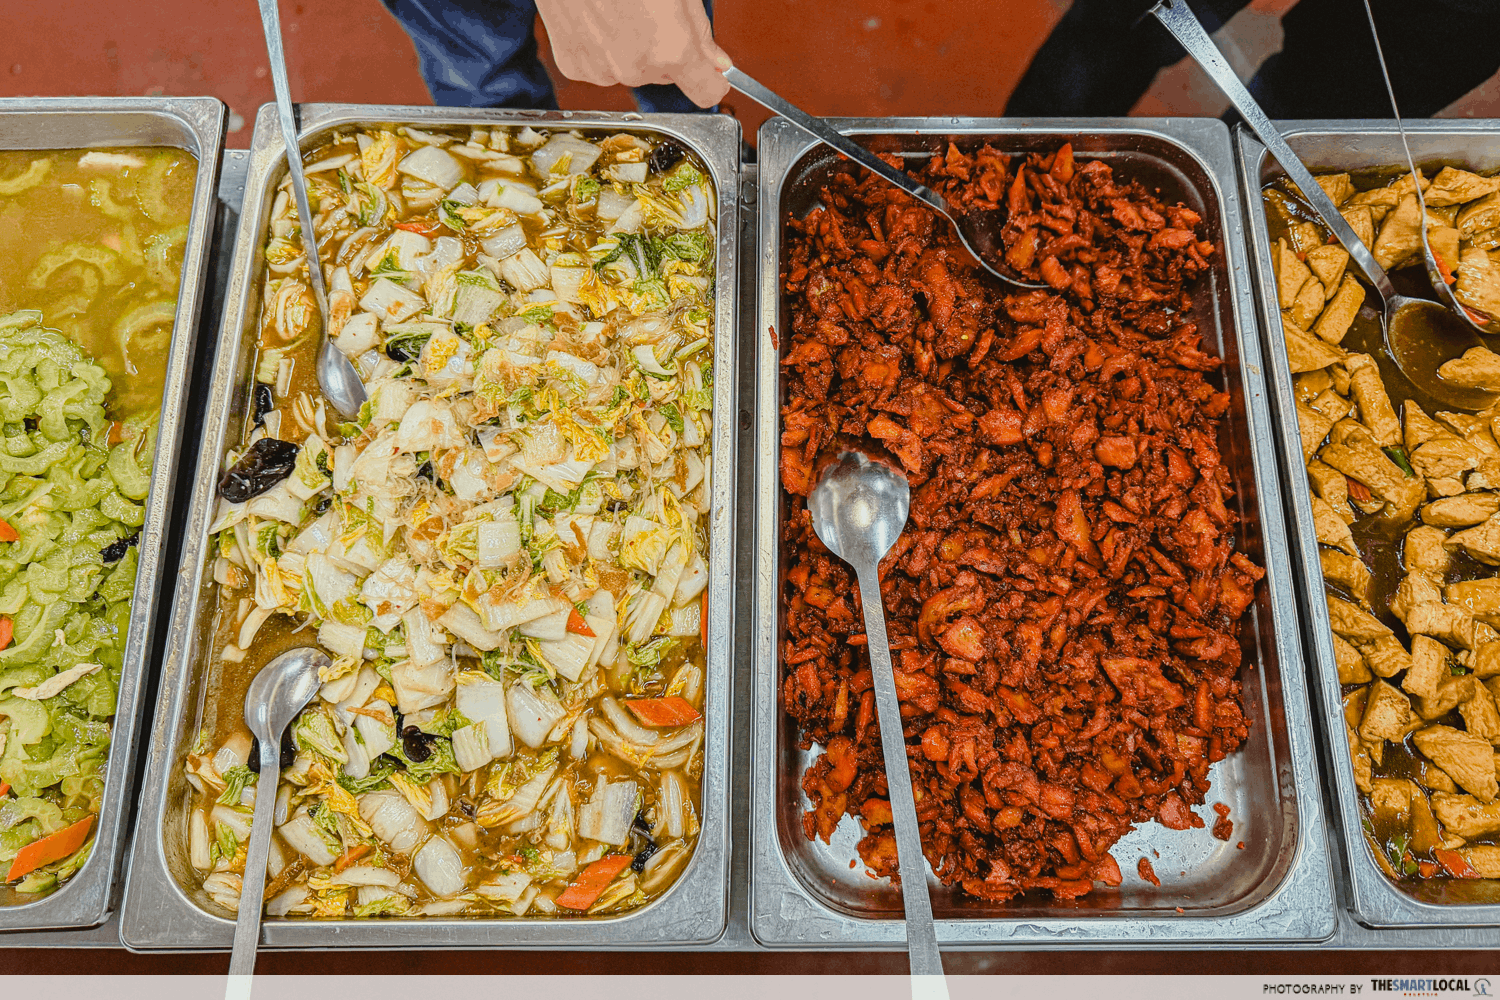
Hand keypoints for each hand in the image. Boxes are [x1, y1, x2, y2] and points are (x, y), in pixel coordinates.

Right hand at [535, 0, 731, 107]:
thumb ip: (699, 31)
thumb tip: (715, 61)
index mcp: (670, 49)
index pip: (707, 91)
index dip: (713, 80)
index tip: (712, 73)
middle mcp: (635, 68)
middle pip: (667, 76)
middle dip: (667, 52)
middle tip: (652, 13)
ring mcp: (601, 70)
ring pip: (633, 71)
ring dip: (633, 49)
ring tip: (620, 10)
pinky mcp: (574, 66)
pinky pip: (602, 66)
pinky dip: (603, 49)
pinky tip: (598, 17)